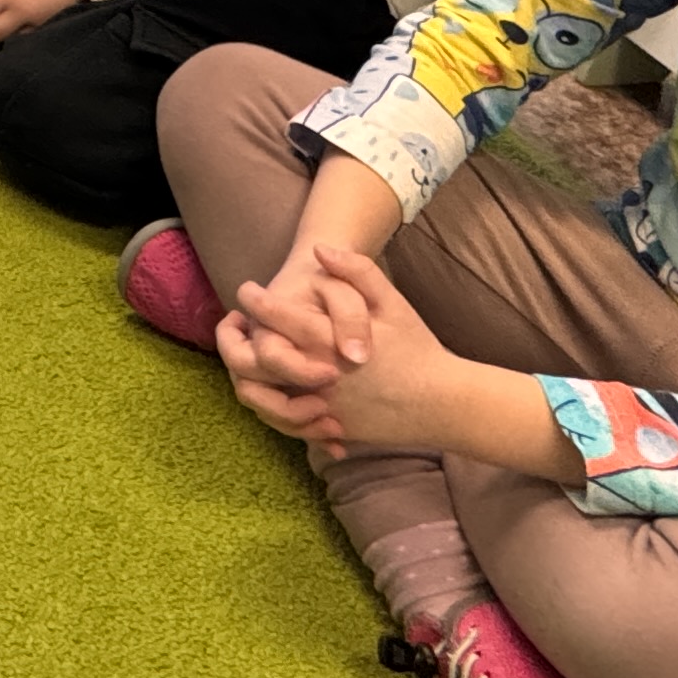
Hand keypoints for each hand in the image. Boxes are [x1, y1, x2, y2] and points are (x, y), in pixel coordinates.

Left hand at [223, 249, 580, 474]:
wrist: (444, 404)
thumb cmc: (418, 349)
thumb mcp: (393, 303)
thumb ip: (357, 272)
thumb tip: (320, 248)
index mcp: (333, 343)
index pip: (280, 319)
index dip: (257, 301)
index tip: (248, 290)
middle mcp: (321, 378)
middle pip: (258, 360)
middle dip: (235, 338)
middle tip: (232, 321)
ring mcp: (323, 408)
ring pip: (262, 397)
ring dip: (243, 374)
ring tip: (242, 351)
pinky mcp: (329, 428)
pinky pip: (284, 421)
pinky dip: (268, 404)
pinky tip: (265, 383)